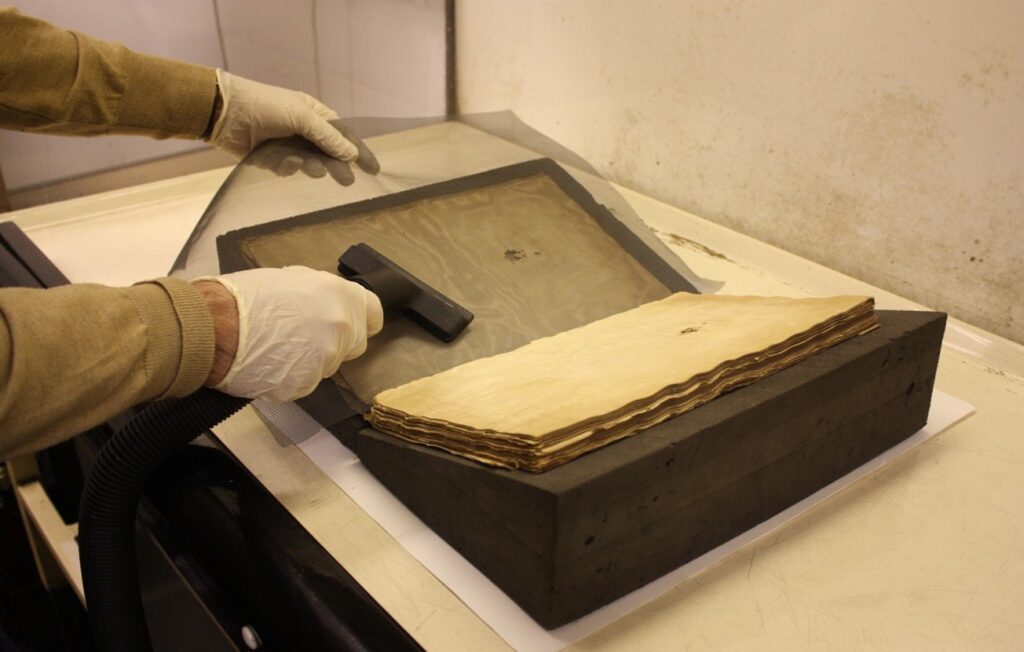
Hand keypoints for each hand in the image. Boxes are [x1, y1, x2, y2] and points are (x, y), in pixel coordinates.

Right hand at [193, 267, 383, 401]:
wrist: (214, 325)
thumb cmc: (245, 297)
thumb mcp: (293, 279)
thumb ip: (321, 294)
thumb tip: (327, 302)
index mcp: (341, 296)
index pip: (374, 314)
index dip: (360, 318)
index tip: (350, 322)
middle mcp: (342, 328)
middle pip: (354, 343)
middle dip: (335, 342)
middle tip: (303, 335)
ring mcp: (326, 359)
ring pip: (328, 365)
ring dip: (311, 360)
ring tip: (278, 347)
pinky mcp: (306, 383)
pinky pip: (306, 381)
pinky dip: (291, 376)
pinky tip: (270, 362)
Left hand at [246, 118, 379, 184]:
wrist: (225, 112)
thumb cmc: (266, 106)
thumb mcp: (302, 117)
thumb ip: (327, 137)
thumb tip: (351, 154)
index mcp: (314, 115)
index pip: (343, 135)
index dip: (358, 151)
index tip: (374, 170)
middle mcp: (303, 131)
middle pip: (328, 153)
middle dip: (337, 167)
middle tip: (347, 182)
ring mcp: (287, 146)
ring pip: (309, 164)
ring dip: (313, 168)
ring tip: (316, 171)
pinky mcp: (271, 159)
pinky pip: (287, 169)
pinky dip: (288, 168)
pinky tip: (284, 163)